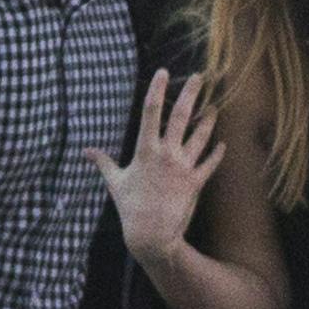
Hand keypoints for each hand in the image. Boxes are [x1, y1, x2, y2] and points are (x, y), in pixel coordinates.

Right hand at [85, 69, 222, 268]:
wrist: (152, 234)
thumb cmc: (130, 208)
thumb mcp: (115, 182)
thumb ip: (103, 162)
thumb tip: (86, 151)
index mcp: (145, 150)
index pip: (150, 112)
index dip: (157, 90)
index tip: (163, 73)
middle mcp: (167, 155)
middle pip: (181, 117)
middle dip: (191, 94)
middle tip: (200, 77)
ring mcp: (184, 167)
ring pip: (200, 137)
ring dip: (208, 121)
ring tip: (214, 107)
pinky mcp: (196, 182)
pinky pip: (210, 164)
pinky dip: (217, 154)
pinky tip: (223, 144)